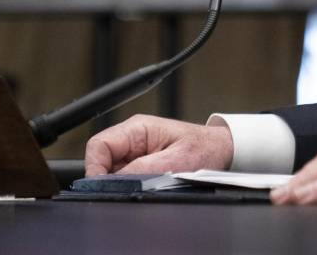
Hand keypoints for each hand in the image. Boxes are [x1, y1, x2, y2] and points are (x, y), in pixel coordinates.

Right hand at [84, 114, 233, 175]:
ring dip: (123, 183)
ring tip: (149, 183)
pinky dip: (132, 185)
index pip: (99, 145)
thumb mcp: (176, 161)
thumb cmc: (204, 149)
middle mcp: (132, 139)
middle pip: (102, 160)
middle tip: (131, 187)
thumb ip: (143, 169)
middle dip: (110, 178)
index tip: (103, 185)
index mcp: (137, 128)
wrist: (221, 151)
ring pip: (112, 172)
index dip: (95, 168)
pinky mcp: (140, 165)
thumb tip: (115, 180)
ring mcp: (135, 152)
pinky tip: (150, 185)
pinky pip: (126, 178)